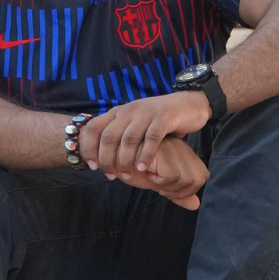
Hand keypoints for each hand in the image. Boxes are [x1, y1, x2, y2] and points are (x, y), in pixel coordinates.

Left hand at [79, 91, 210, 179]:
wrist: (189, 104)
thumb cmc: (159, 121)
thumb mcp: (136, 125)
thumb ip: (121, 137)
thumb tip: (102, 159)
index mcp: (119, 112)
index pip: (93, 127)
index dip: (88, 147)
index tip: (92, 166)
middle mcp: (129, 110)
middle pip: (109, 136)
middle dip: (106, 158)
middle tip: (111, 174)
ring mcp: (146, 112)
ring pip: (128, 138)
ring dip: (125, 160)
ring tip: (127, 175)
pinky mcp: (164, 116)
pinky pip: (151, 137)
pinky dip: (146, 154)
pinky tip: (144, 168)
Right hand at [111, 135, 209, 209]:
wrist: (114, 160)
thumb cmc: (135, 170)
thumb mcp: (159, 183)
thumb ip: (178, 193)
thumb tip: (195, 205)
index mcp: (184, 153)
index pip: (201, 178)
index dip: (184, 189)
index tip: (163, 184)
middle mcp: (182, 147)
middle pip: (198, 180)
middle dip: (177, 190)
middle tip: (157, 183)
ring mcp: (173, 147)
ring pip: (186, 179)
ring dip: (166, 186)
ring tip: (151, 176)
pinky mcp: (163, 150)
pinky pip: (172, 176)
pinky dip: (158, 180)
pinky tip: (146, 172)